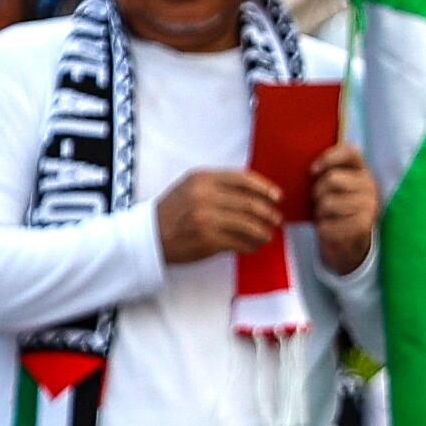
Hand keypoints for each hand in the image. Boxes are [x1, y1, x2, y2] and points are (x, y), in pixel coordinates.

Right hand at [156, 166, 286, 263]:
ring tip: (266, 235)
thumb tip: (255, 193)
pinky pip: (239, 242)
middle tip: (275, 219)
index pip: (242, 179)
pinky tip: (252, 246)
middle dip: (268, 213)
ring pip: (248, 224)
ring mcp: (206, 219)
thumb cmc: (172, 212)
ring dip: (262, 231)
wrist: (148, 237)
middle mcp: (204, 196)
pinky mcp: (207, 240)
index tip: (277, 197)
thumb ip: (217, 184)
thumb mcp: (189, 187)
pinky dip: (250, 245)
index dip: (264, 188)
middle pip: (249, 203)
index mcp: (201, 179)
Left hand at [308, 140, 380, 269]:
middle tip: (318, 201)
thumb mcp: (332, 186)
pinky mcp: (363, 226)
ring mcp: (370, 206)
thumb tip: (305, 166)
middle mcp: (370, 185)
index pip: (350, 152)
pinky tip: (329, 228)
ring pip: (328, 203)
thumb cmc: (334, 207)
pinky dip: (322, 227)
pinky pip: (328, 223)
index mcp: (362, 170)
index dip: (328, 158)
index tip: (312, 171)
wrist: (348, 241)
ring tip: (325, 215)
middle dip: (317, 192)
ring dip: (319, 211)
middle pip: (332, 179)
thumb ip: (326, 171)